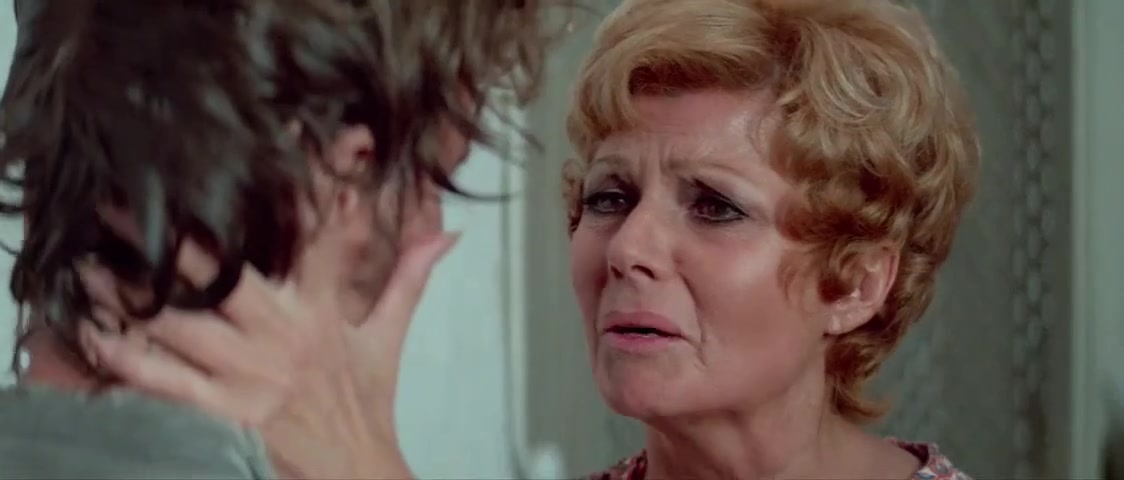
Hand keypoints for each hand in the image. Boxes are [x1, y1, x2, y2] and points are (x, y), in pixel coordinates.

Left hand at [77, 232, 457, 477]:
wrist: (355, 469)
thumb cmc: (366, 403)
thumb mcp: (388, 336)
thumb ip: (409, 278)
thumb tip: (448, 233)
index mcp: (322, 309)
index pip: (308, 239)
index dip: (284, 197)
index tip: (238, 161)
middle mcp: (284, 334)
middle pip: (220, 274)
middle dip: (168, 240)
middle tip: (120, 205)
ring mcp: (251, 375)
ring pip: (180, 324)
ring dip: (129, 295)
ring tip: (88, 264)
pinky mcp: (226, 413)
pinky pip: (165, 382)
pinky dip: (126, 359)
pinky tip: (94, 334)